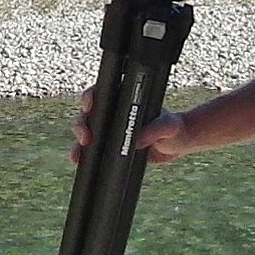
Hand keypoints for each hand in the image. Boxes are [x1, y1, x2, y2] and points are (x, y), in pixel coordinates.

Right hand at [69, 88, 190, 164]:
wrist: (177, 144)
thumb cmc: (173, 128)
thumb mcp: (167, 126)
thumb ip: (154, 130)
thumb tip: (136, 141)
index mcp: (125, 99)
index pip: (102, 93)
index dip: (90, 97)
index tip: (89, 107)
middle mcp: (114, 112)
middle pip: (88, 113)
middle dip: (81, 124)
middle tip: (86, 137)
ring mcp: (110, 129)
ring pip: (86, 131)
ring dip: (78, 142)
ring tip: (77, 154)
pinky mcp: (111, 146)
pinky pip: (92, 149)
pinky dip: (83, 154)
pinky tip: (78, 161)